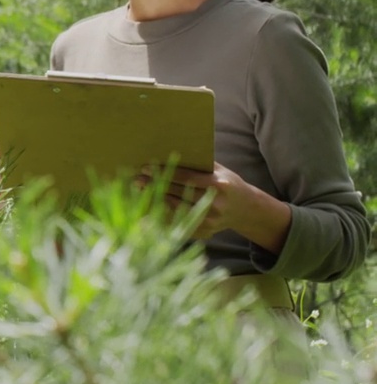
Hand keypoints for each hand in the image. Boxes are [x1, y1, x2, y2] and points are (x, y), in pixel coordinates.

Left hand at [138, 163, 286, 246]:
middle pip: (178, 193)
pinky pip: (179, 223)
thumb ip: (199, 163)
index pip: (187, 178)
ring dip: (155, 199)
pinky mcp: (204, 232)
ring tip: (139, 190)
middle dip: (156, 185)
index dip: (165, 172)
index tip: (146, 167)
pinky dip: (163, 214)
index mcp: (219, 185)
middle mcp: (215, 205)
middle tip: (137, 179)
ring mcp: (210, 221)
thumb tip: (170, 152)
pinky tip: (148, 206)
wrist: (246, 209)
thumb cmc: (227, 183)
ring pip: (176, 209)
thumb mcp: (219, 170)